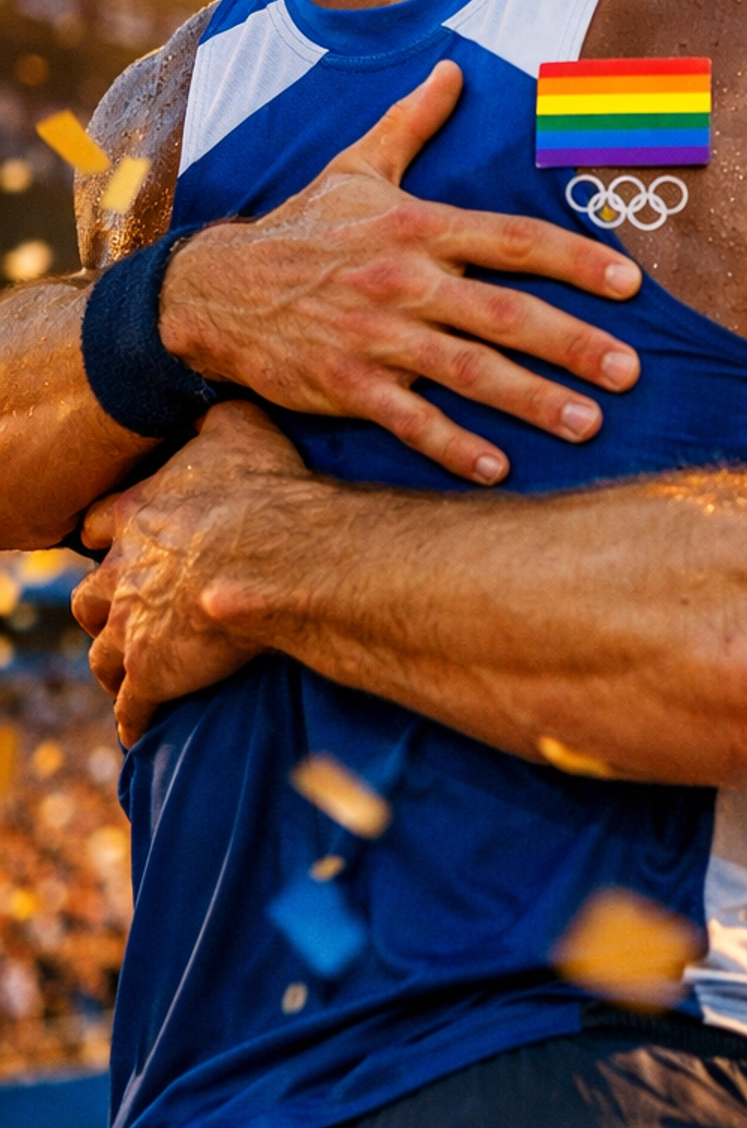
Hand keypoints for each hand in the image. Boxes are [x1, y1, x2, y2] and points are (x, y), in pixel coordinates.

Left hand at [74, 403, 304, 745]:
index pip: (100, 526)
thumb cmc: (264, 490)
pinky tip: (144, 729)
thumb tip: (217, 398)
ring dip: (115, 664)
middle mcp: (123, 571)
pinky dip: (136, 718)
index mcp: (138, 513)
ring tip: (133, 674)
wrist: (274, 556)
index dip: (110, 535)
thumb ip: (217, 417)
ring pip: (102, 655)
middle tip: (129, 613)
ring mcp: (133, 626)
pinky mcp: (152, 673)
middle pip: (91, 597)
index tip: (119, 541)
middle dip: (105, 606)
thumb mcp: (240, 427)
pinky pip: (134, 707)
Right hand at [159, 61, 641, 483]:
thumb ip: (412, 122)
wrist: (216, 289)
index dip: (577, 260)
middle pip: (505, 313)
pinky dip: (453, 445)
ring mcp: (376, 336)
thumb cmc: (303, 228)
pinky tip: (498, 469)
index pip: (515, 240)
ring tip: (587, 423)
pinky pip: (409, 420)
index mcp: (418, 226)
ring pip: (467, 371)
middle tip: (630, 371)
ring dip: (531, 400)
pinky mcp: (346, 384)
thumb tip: (452, 68)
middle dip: (572, 343)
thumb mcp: (356, 166)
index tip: (631, 285)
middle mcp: (405, 280)